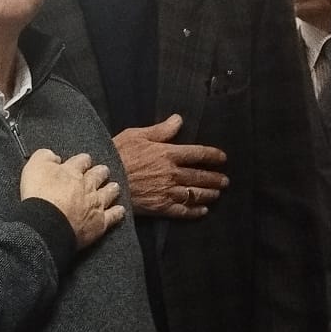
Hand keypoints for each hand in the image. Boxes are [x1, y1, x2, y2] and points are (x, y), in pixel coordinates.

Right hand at [18, 149, 124, 247]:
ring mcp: (95, 204)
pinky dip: (117, 212)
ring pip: (108, 193)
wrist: (48, 224)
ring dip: (111, 189)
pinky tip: (120, 210)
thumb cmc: (40, 196)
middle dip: (101, 172)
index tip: (84, 160)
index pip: (81, 161)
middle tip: (103, 171)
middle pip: (98, 175)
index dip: (83, 160)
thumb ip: (45, 156)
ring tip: (114, 187)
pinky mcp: (99, 223)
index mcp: (72, 171)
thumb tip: (54, 156)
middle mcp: (87, 185)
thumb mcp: (34, 166)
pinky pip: (113, 216)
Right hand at [113, 114, 227, 218]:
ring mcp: (167, 191)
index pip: (198, 154)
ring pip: (195, 193)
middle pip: (200, 176)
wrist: (105, 180)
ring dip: (209, 194)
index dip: (213, 155)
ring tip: (217, 193)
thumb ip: (161, 130)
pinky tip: (202, 211)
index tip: (222, 158)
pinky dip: (195, 211)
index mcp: (168, 154)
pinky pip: (183, 210)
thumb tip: (178, 119)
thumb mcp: (136, 135)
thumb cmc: (117, 155)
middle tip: (225, 180)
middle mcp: (172, 173)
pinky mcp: (160, 207)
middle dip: (215, 178)